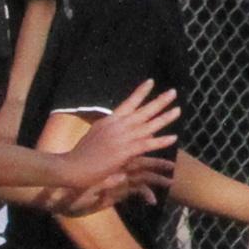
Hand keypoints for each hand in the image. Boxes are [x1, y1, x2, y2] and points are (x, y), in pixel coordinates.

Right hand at [60, 87, 180, 207]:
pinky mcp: (125, 152)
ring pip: (149, 125)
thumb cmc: (81, 154)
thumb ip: (111, 130)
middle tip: (173, 92)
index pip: (128, 103)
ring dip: (165, 117)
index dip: (140, 92)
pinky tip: (173, 137)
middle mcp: (117, 126)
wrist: (71, 166)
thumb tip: (120, 126)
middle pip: (142, 111)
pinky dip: (161, 141)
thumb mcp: (96, 135)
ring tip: (178, 109)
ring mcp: (122, 138)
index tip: (151, 81)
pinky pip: (148, 145)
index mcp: (109, 121)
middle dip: (159, 101)